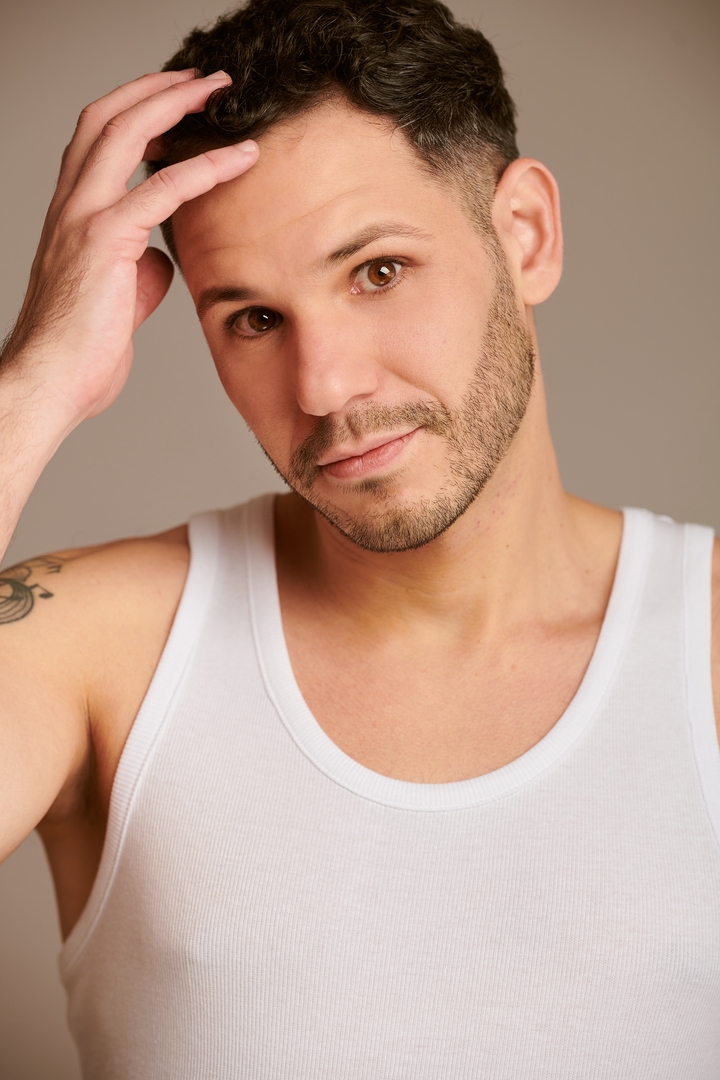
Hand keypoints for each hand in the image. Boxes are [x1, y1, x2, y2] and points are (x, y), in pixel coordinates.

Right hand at [0, 70, 258, 423]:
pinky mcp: (105, 240)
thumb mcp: (120, 298)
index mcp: (71, 214)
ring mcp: (82, 217)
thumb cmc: (83, 351)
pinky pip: (163, 189)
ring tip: (222, 93)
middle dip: (157, 88)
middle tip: (204, 80)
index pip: (97, 138)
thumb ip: (139, 267)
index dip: (137, 109)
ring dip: (178, 104)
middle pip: (107, 116)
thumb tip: (163, 258)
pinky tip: (241, 158)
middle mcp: (70, 204)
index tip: (179, 100)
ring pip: (125, 132)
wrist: (53, 382)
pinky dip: (207, 167)